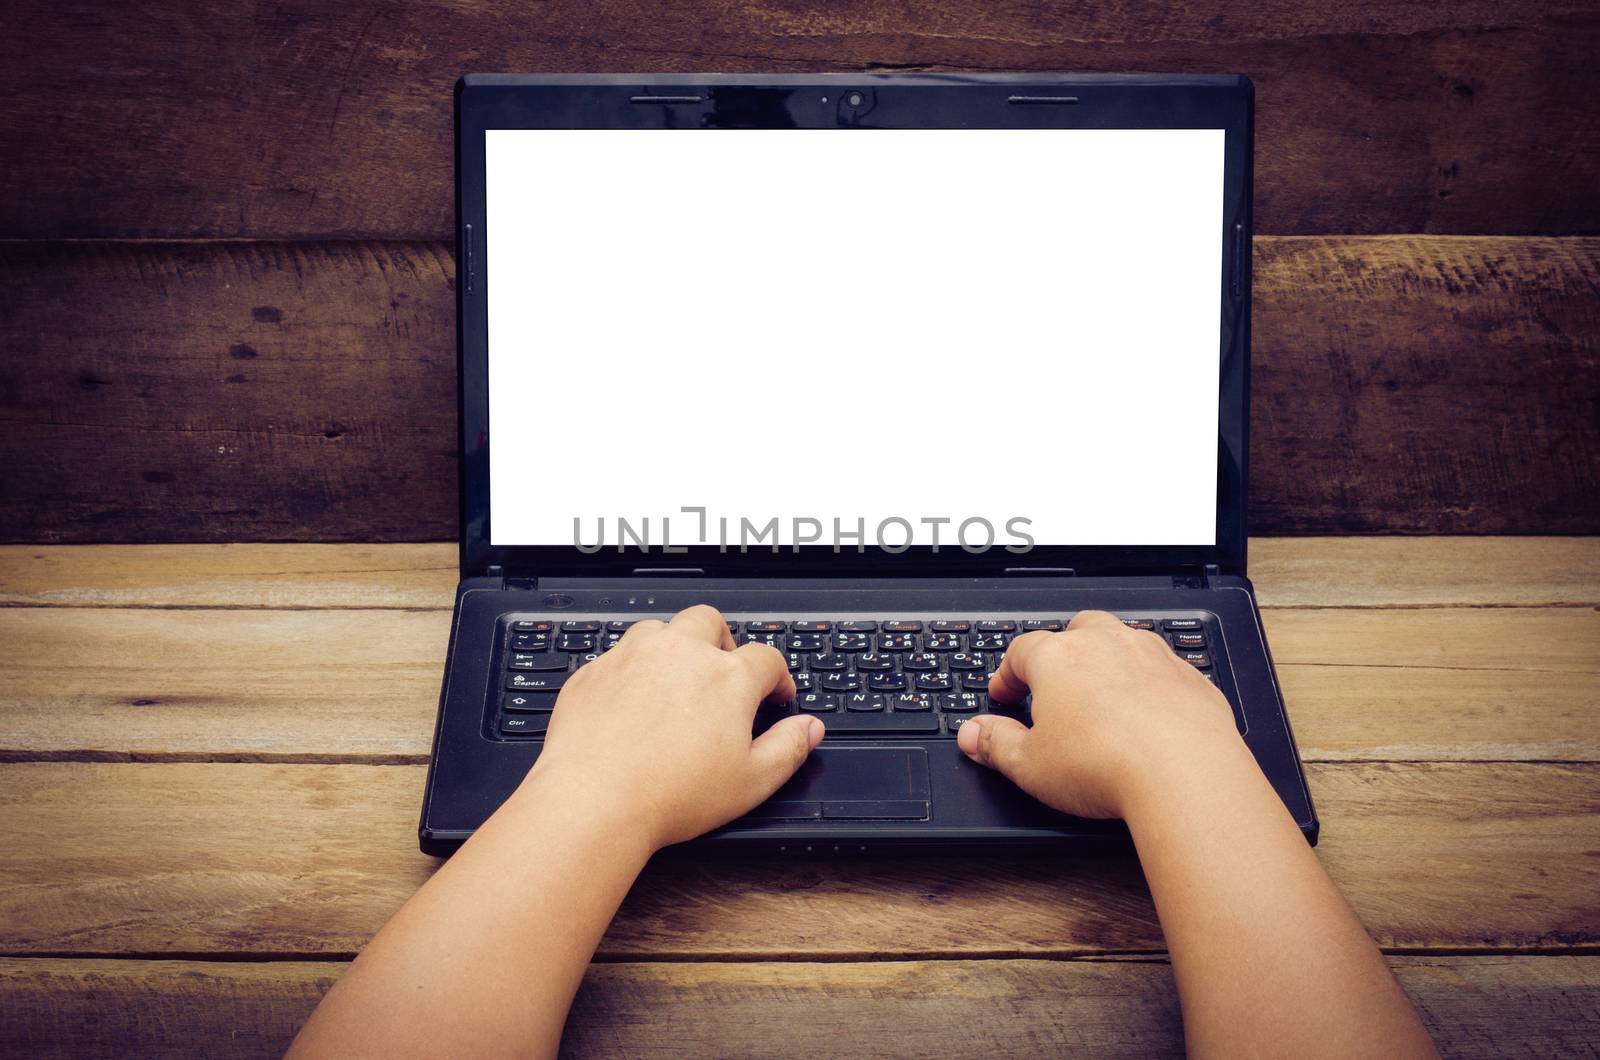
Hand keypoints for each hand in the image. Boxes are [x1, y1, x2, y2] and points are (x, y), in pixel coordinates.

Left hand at [519, 605, 823, 850]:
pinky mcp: (594, 671)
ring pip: (660, 629)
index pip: (766, 658)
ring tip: (675, 684)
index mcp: (727, 677)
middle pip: (710, 622)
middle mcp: (681, 652)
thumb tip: (809, 728)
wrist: (594, 799)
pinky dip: (631, 672)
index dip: (776, 677)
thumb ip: (788, 748)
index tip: (774, 695)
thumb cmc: (671, 794)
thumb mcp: (751, 782)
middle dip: (722, 642)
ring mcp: (633, 656)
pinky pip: (618, 656)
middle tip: (722, 675)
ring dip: (673, 648)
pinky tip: (632, 705)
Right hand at [957, 610, 1243, 818]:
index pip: (1021, 651)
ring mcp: (1152, 655)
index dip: (1008, 674)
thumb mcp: (1030, 765)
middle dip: (1062, 654)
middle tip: (1054, 687)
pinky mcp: (1190, 676)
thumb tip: (973, 735)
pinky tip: (1147, 716)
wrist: (1185, 773)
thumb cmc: (1105, 765)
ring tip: (1101, 698)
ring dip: (1109, 662)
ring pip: (1123, 642)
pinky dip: (1150, 685)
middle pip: (1076, 632)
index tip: (1005, 694)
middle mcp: (1106, 644)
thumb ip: (996, 745)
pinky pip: (1163, 669)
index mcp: (1058, 658)